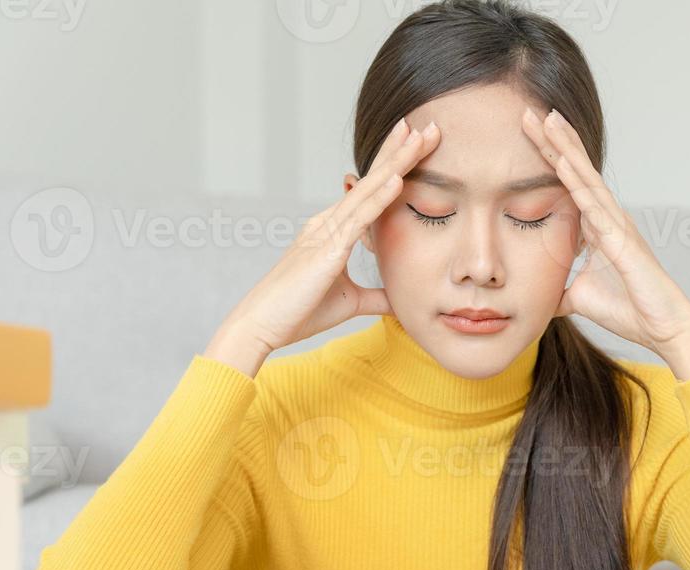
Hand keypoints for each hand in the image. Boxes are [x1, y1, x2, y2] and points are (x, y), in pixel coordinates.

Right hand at [204, 117, 442, 376]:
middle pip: (372, 180)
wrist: (262, 325)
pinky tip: (398, 179)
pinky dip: (379, 198)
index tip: (419, 144)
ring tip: (418, 136)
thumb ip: (377, 296)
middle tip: (427, 125)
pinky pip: (357, 219)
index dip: (395, 166)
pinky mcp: (326, 249)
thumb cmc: (298, 312)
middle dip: (401, 151)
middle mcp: (329, 222)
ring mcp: (325, 231)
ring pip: (368, 190)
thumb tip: (401, 300)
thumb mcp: (350, 302)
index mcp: (333, 230)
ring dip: (396, 162)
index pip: (372, 192)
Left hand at [521, 106, 689, 376]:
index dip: (548, 159)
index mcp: (598, 228)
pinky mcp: (621, 239)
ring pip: (585, 177)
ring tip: (546, 119)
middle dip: (552, 141)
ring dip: (564, 148)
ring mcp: (616, 224)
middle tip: (529, 111)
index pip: (567, 186)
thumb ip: (558, 291)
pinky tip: (562, 160)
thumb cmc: (629, 311)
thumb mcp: (579, 299)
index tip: (526, 134)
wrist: (662, 329)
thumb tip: (535, 299)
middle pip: (575, 171)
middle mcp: (608, 218)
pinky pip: (594, 204)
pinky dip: (577, 181)